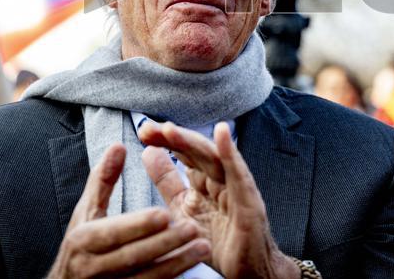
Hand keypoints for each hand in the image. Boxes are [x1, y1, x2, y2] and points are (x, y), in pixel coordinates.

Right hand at [47, 143, 209, 278]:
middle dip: (165, 243)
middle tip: (194, 227)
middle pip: (132, 257)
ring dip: (176, 264)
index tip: (164, 214)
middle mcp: (93, 267)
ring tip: (203, 247)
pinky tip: (192, 269)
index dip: (138, 224)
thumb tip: (119, 146)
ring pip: (146, 278)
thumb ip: (102, 180)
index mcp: (83, 240)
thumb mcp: (85, 212)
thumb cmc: (80, 247)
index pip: (112, 233)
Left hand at [141, 122, 298, 278]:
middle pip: (196, 151)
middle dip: (173, 138)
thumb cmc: (219, 244)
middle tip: (148, 129)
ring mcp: (237, 189)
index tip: (143, 132)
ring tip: (170, 130)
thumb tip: (149, 153)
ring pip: (214, 158)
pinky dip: (231, 154)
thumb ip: (168, 183)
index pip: (184, 153)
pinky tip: (221, 135)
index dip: (165, 140)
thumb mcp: (183, 211)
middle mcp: (221, 180)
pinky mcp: (249, 203)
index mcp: (205, 181)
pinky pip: (240, 176)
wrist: (246, 274)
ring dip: (192, 142)